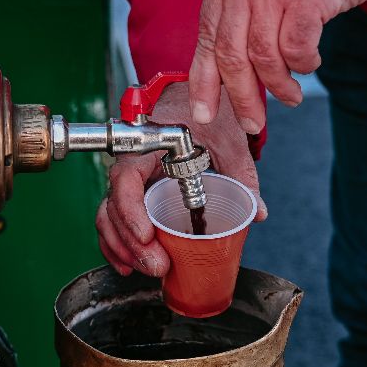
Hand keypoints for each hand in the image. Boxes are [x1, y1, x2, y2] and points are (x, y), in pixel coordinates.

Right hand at [96, 83, 265, 276]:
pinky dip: (118, 245)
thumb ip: (242, 174)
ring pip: (108, 217)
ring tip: (147, 269)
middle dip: (132, 242)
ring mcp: (127, 180)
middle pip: (114, 207)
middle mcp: (129, 163)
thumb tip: (258, 212)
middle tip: (158, 265)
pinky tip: (130, 264)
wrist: (188, 98)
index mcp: (147, 146)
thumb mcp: (227, 138)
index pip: (126, 179)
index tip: (147, 236)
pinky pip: (113, 220)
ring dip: (123, 248)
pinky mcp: (131, 194)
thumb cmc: (202, 112)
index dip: (131, 211)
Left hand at [188, 0, 366, 133]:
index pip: (208, 39)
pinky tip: (311, 62)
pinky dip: (304, 65)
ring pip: (265, 57)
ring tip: (291, 95)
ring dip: (280, 85)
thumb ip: (241, 17)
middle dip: (242, 97)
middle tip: (254, 121)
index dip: (204, 83)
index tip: (204, 113)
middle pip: (233, 54)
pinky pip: (297, 49)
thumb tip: (229, 77)